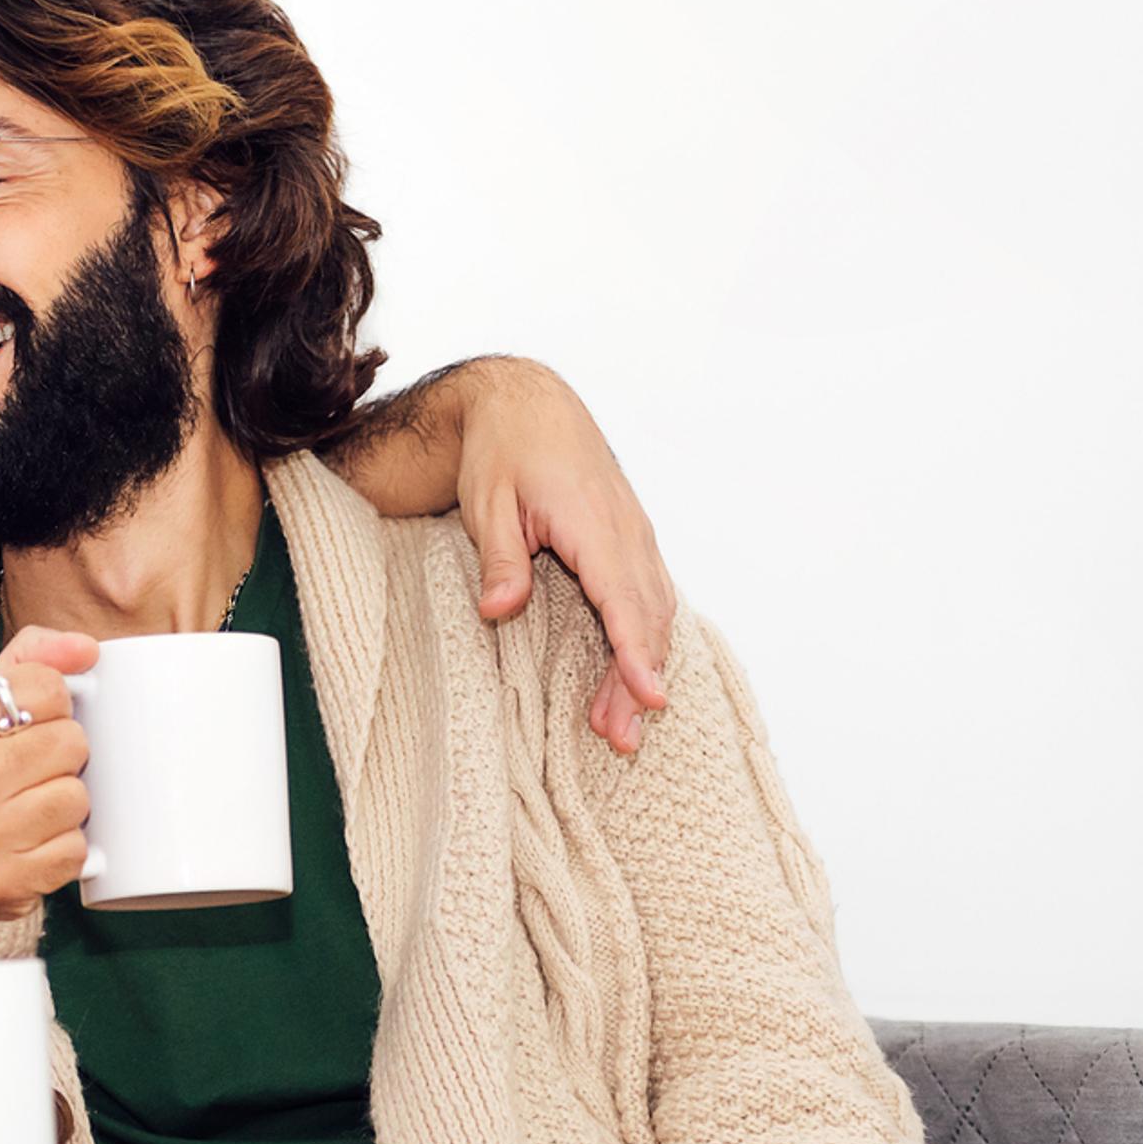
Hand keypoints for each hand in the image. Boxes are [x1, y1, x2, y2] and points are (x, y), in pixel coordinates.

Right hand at [0, 626, 98, 916]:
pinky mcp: (2, 884)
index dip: (53, 706)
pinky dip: (63, 848)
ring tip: (31, 806)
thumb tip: (89, 648)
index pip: (50, 688)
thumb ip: (31, 661)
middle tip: (32, 770)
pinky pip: (76, 852)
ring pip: (78, 799)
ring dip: (65, 803)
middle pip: (72, 743)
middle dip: (63, 756)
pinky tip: (32, 842)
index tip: (28, 724)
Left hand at [451, 356, 674, 755]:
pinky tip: (632, 678)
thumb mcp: (488, 502)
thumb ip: (501, 559)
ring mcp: (634, 536)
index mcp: (592, 522)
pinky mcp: (631, 542)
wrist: (528, 403)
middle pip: (645, 618)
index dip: (635, 652)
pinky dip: (644, 641)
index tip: (648, 696)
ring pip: (654, 612)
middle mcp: (625, 532)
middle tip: (622, 739)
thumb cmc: (505, 450)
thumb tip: (499, 609)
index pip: (622, 599)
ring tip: (622, 726)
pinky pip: (650, 597)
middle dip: (638, 681)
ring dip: (642, 668)